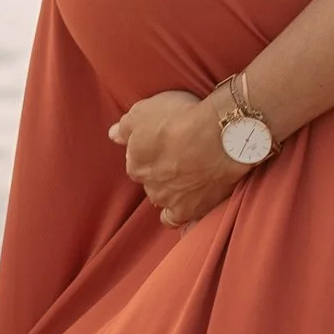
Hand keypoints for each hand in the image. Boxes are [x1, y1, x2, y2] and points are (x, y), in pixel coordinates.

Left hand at [109, 89, 249, 228]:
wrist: (220, 135)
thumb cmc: (182, 118)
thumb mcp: (144, 111)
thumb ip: (125, 126)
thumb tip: (113, 134)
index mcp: (136, 165)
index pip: (137, 162)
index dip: (152, 151)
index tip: (165, 142)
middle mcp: (150, 187)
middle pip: (153, 182)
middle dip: (163, 172)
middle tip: (182, 156)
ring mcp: (172, 201)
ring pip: (167, 201)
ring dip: (174, 192)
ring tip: (191, 178)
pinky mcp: (194, 210)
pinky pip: (184, 221)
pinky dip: (185, 217)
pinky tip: (191, 210)